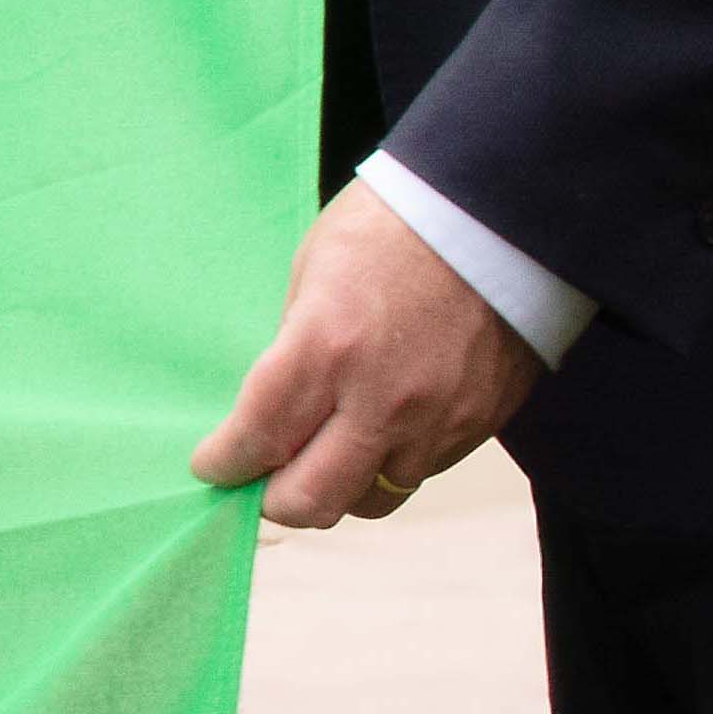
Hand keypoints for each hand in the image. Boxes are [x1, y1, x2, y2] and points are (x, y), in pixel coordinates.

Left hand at [192, 186, 535, 531]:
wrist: (499, 213)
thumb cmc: (391, 227)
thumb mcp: (313, 274)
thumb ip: (294, 351)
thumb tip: (275, 410)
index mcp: (325, 349)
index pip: (258, 440)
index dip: (225, 463)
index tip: (214, 466)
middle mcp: (381, 400)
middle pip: (312, 499)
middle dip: (274, 500)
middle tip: (260, 481)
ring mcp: (436, 420)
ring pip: (370, 500)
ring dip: (338, 488)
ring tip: (324, 458)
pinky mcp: (477, 425)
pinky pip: (419, 474)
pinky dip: (388, 466)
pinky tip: (378, 434)